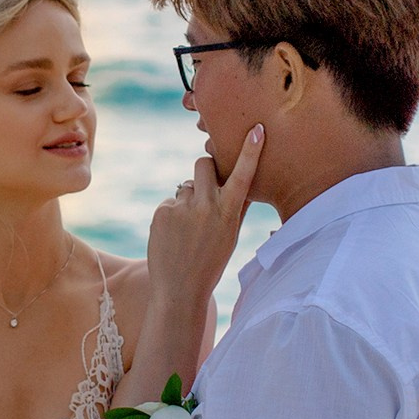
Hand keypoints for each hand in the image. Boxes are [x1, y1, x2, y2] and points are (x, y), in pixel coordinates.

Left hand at [148, 123, 264, 306]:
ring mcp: (182, 207)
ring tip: (188, 229)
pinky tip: (174, 236)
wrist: (179, 289)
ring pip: (186, 185)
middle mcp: (206, 206)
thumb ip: (238, 208)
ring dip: (188, 199)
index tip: (256, 129)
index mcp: (229, 212)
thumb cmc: (211, 262)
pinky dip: (173, 213)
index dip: (250, 151)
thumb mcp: (231, 235)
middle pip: (203, 163)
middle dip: (205, 170)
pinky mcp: (162, 211)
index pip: (243, 175)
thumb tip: (244, 183)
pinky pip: (170, 201)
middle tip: (205, 187)